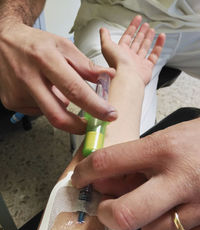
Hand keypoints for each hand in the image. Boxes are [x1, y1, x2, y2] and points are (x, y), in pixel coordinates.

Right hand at [0, 21, 116, 133]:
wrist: (3, 43)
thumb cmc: (35, 43)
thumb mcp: (63, 46)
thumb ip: (86, 65)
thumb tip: (108, 76)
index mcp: (45, 59)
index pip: (74, 89)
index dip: (94, 106)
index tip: (109, 115)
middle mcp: (28, 78)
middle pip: (57, 115)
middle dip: (78, 126)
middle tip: (90, 124)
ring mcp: (17, 93)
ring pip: (49, 113)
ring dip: (61, 107)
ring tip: (56, 88)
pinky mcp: (12, 102)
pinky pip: (39, 112)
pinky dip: (48, 105)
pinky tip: (43, 90)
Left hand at [72, 118, 199, 229]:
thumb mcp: (166, 139)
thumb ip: (136, 161)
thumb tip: (106, 180)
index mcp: (164, 149)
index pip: (108, 162)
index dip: (85, 172)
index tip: (80, 179)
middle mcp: (180, 178)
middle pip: (124, 213)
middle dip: (106, 213)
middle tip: (105, 207)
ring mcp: (199, 204)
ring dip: (144, 219)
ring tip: (154, 202)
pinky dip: (172, 226)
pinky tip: (178, 208)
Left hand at [100, 15, 165, 84]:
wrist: (128, 78)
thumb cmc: (117, 65)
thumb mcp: (107, 47)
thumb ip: (105, 37)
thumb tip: (102, 30)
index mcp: (121, 52)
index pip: (127, 37)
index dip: (132, 27)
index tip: (137, 20)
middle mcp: (130, 58)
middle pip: (136, 42)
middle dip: (141, 33)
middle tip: (145, 25)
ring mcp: (139, 63)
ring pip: (144, 48)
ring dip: (148, 38)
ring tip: (152, 30)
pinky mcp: (147, 67)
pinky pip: (154, 55)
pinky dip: (158, 46)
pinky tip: (161, 38)